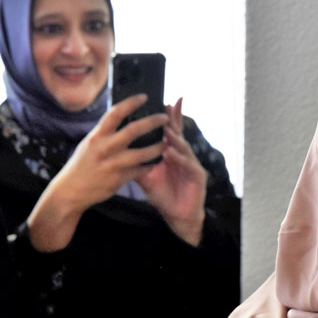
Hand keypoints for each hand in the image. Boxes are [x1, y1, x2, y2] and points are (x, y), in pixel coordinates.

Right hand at [27, 94, 166, 251]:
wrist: (70, 191)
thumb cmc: (81, 165)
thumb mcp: (89, 143)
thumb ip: (105, 132)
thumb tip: (120, 116)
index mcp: (97, 136)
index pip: (115, 113)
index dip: (131, 103)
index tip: (144, 97)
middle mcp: (105, 148)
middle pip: (134, 130)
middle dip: (153, 122)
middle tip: (165, 118)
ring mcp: (113, 164)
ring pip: (143, 153)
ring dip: (158, 147)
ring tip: (166, 143)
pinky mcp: (119, 179)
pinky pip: (140, 170)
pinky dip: (150, 165)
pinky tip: (156, 162)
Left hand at [136, 98, 207, 245]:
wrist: (178, 215)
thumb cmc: (164, 194)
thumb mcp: (146, 177)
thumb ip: (136, 163)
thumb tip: (119, 149)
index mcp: (171, 153)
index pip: (169, 132)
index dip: (169, 117)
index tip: (165, 102)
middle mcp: (183, 155)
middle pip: (179, 134)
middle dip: (174, 120)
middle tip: (168, 108)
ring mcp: (192, 164)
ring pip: (184, 148)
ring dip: (175, 139)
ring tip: (167, 131)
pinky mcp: (198, 176)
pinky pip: (188, 165)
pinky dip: (179, 159)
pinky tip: (171, 153)